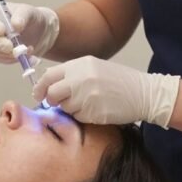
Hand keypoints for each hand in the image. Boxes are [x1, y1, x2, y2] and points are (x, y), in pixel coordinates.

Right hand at [0, 2, 59, 63]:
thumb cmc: (30, 18)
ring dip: (4, 53)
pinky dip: (9, 58)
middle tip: (10, 47)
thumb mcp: (29, 12)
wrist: (38, 33)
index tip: (2, 30)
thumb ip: (22, 16)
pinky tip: (22, 55)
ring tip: (23, 50)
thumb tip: (15, 25)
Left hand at [32, 55, 179, 126]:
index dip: (40, 87)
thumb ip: (73, 74)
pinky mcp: (94, 112)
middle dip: (53, 100)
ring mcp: (87, 96)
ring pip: (65, 107)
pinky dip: (82, 116)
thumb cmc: (118, 80)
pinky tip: (95, 109)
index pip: (50, 76)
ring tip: (87, 103)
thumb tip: (50, 84)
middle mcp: (81, 79)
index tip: (38, 94)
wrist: (143, 93)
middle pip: (52, 93)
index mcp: (80, 64)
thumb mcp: (94, 67)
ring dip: (70, 108)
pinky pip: (78, 117)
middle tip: (60, 102)